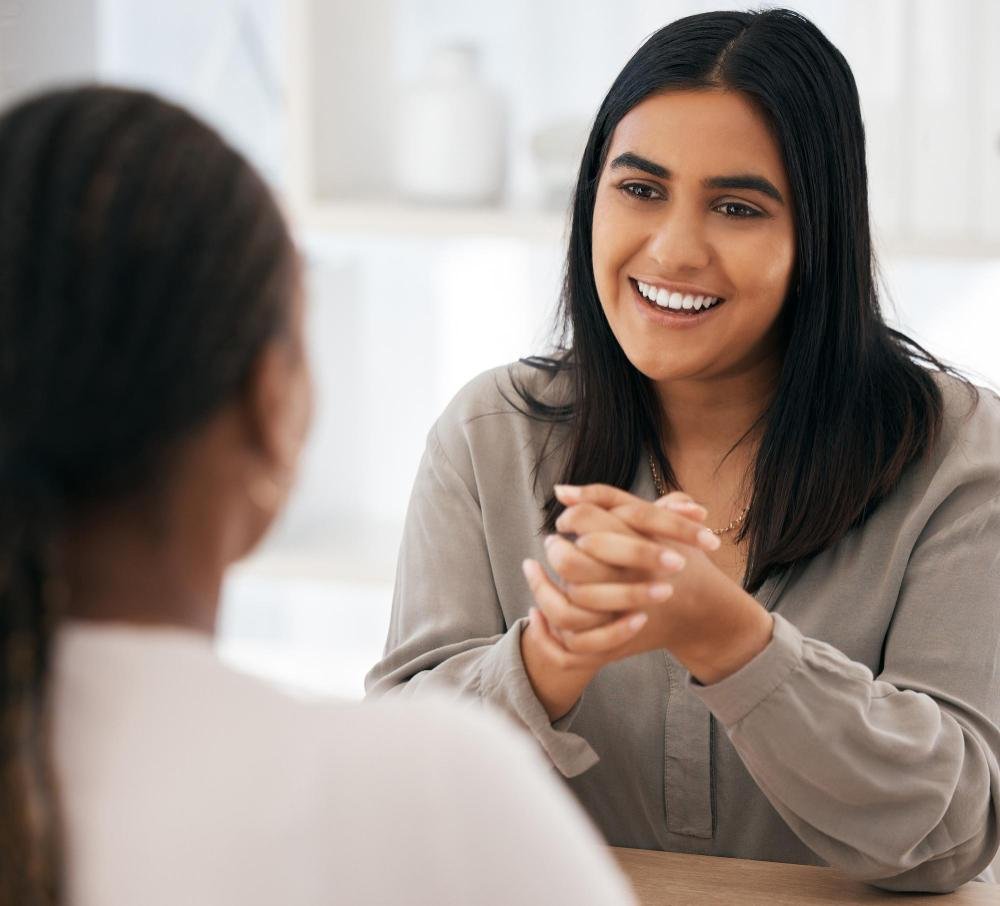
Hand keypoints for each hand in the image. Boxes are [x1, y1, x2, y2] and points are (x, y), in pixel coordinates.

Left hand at [546, 484, 773, 683]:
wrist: (704, 611)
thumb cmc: (677, 555)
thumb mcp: (655, 521)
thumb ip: (610, 500)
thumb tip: (560, 489)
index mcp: (642, 543)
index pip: (588, 520)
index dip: (572, 518)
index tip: (566, 521)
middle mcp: (632, 577)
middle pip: (573, 561)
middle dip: (556, 550)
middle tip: (554, 543)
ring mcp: (625, 611)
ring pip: (570, 602)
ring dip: (545, 588)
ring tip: (539, 571)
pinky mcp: (617, 642)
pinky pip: (573, 642)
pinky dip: (548, 630)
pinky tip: (536, 611)